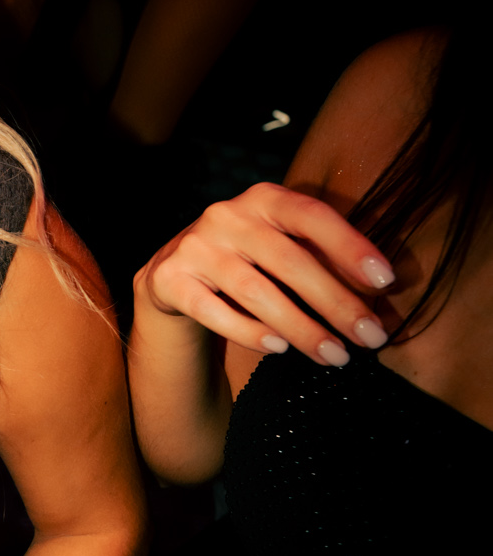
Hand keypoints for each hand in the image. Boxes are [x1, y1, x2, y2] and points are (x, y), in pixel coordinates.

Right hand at [137, 182, 396, 363]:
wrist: (173, 274)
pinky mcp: (170, 280)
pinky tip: (280, 349)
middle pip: (290, 262)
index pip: (313, 217)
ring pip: (256, 292)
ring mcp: (195, 247)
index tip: (386, 282)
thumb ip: (319, 257)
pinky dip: (250, 332)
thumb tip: (376, 294)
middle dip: (336, 303)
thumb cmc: (248, 262)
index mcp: (264, 198)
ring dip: (302, 328)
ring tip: (335, 356)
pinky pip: (214, 313)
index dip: (351, 246)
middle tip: (371, 338)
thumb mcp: (280, 244)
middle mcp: (227, 216)